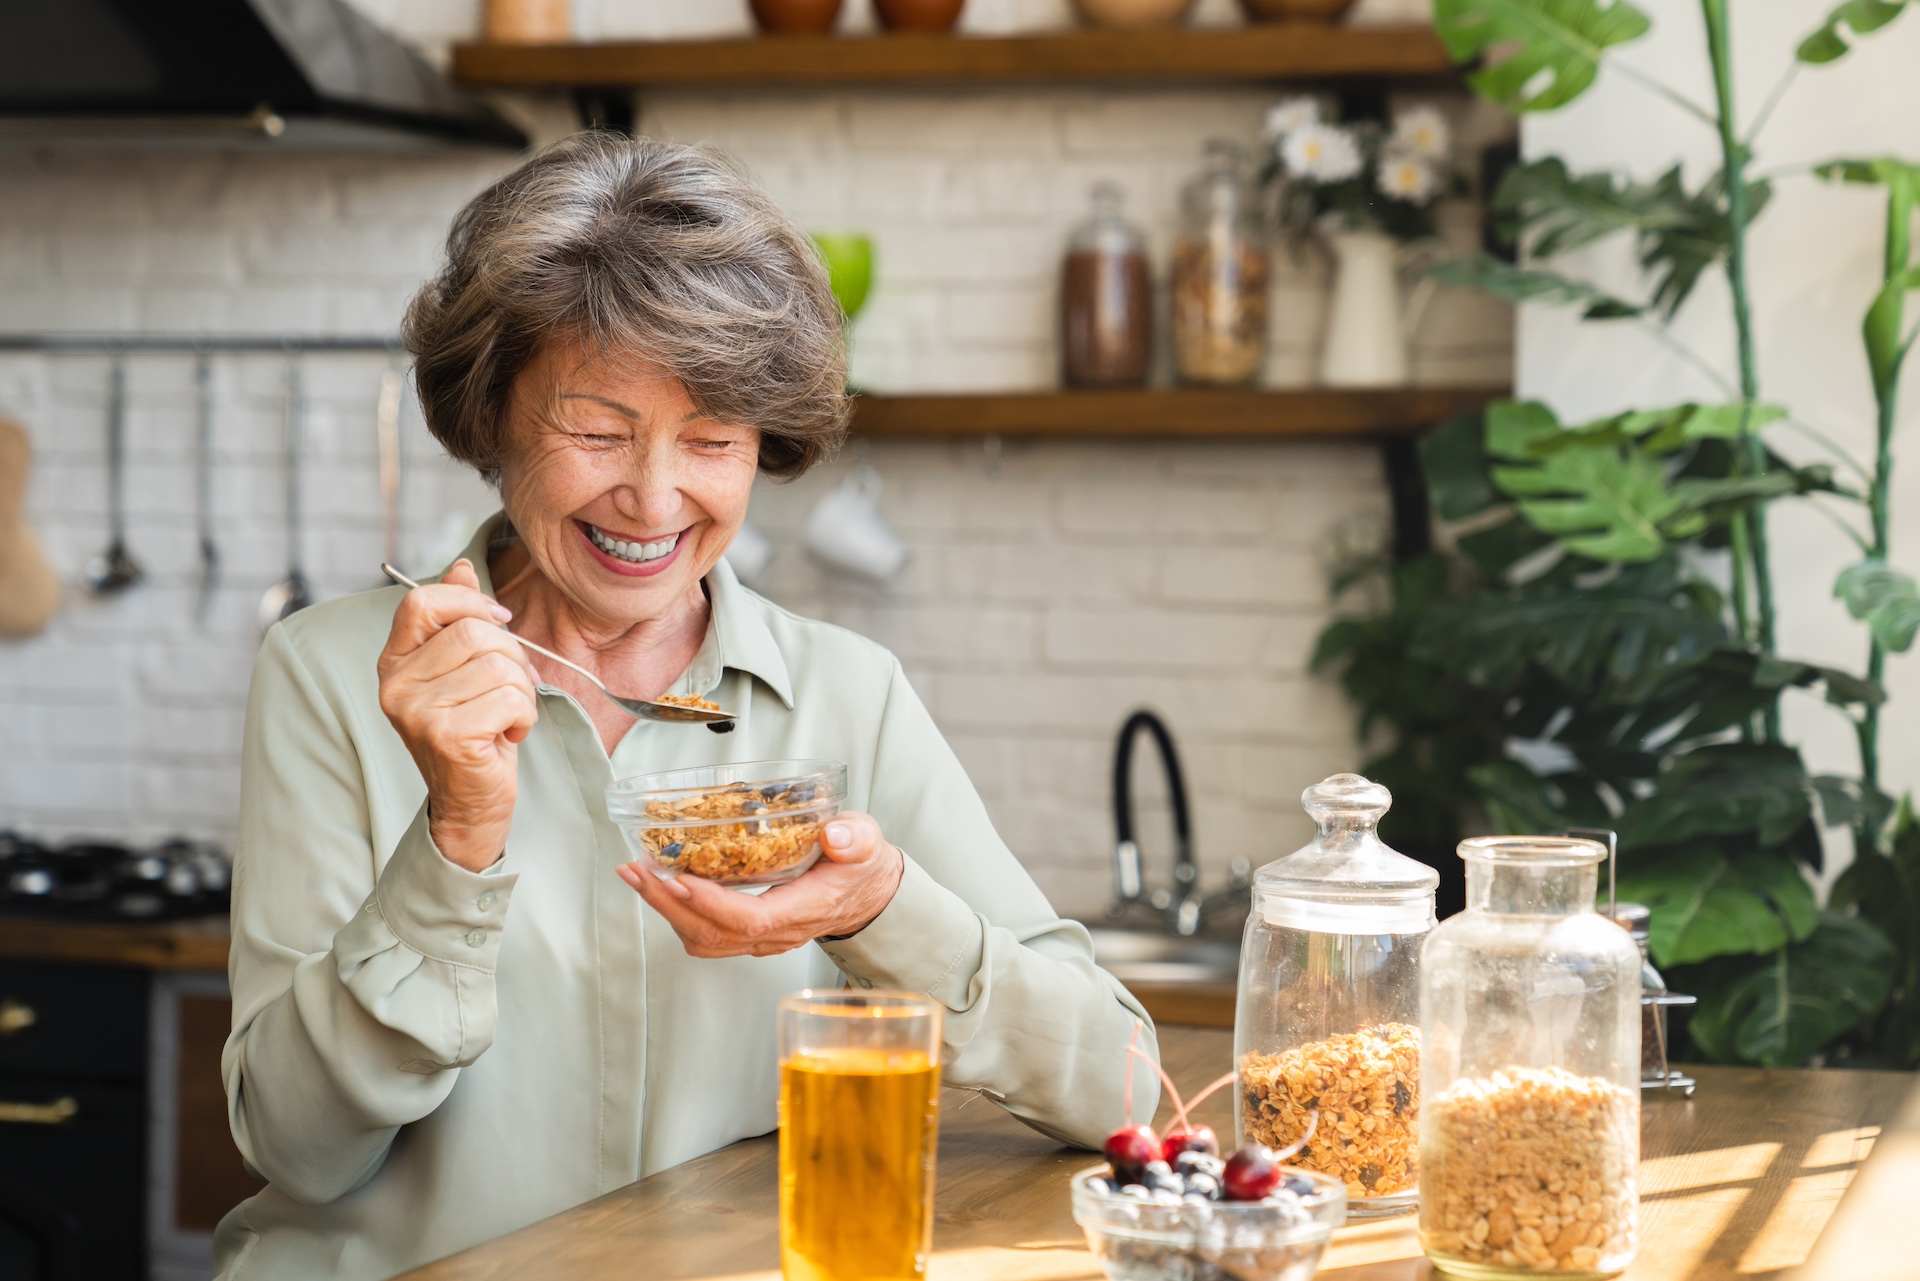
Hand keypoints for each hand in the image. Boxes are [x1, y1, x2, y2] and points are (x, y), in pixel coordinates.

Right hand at [377, 559, 539, 872]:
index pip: (423, 601)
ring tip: (506, 717)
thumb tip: (462, 566)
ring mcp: (416, 711)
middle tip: (511, 690)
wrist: (472, 802)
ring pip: (500, 665)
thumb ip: (459, 619)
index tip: (501, 623)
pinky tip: (507, 736)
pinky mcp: (446, 735)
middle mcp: (395, 684)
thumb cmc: (475, 731)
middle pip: (475, 632)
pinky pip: (511, 698)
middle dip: (513, 657)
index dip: (471, 603)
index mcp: (395, 661)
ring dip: (522, 692)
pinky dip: (524, 716)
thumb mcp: (465, 670)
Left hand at [617, 812, 904, 957]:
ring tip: (637, 875)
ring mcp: (762, 938)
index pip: (751, 918)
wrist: (866, 894)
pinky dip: (676, 913)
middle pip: (714, 935)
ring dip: (665, 910)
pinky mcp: (749, 934)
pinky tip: (660, 885)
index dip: (711, 904)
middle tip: (636, 871)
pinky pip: (706, 935)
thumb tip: (835, 833)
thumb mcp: (868, 842)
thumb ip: (856, 837)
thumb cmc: (860, 866)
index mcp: (806, 908)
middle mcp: (779, 932)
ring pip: (704, 940)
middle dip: (668, 905)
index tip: (678, 879)